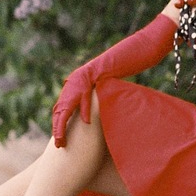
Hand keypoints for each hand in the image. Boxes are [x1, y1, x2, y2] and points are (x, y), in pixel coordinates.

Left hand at [48, 14, 175, 147]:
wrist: (137, 50)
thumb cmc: (126, 72)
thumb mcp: (109, 89)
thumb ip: (98, 99)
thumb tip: (95, 118)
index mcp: (77, 83)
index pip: (63, 107)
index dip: (59, 125)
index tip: (59, 142)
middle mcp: (76, 78)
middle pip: (62, 105)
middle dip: (58, 127)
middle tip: (58, 145)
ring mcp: (85, 73)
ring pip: (69, 101)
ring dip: (64, 122)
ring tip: (63, 139)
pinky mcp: (95, 71)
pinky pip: (87, 92)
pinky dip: (85, 108)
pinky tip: (85, 122)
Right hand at [50, 70, 93, 146]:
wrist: (80, 76)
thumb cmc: (85, 87)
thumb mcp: (87, 98)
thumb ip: (86, 110)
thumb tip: (87, 123)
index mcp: (66, 104)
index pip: (61, 121)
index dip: (60, 132)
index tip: (60, 141)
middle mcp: (60, 105)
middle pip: (56, 123)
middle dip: (57, 135)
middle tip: (59, 146)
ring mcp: (59, 105)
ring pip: (55, 121)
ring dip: (56, 131)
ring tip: (59, 143)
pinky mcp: (60, 104)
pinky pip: (57, 117)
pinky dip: (57, 125)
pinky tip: (59, 132)